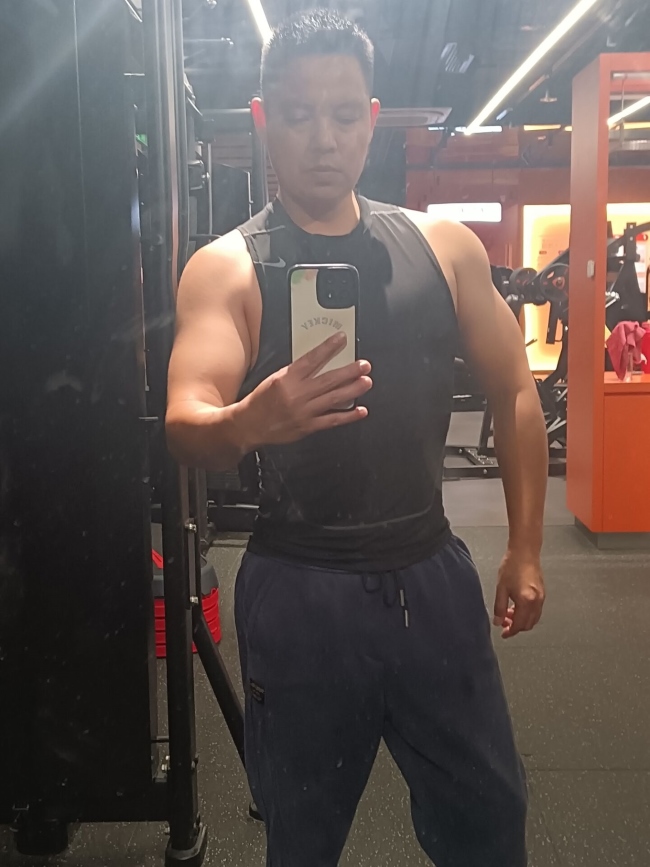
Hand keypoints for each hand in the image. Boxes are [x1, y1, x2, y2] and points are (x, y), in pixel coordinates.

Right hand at [238, 332, 371, 447]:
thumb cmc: (260, 401)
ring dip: (352, 390)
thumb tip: (318, 362)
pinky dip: (348, 416)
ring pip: (333, 399)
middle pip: (328, 380)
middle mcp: (297, 395)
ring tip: (366, 382)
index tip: (341, 339)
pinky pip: (331, 421)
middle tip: (364, 365)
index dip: (328, 348)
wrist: (249, 425)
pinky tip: (360, 410)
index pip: (311, 360)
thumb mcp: (274, 379)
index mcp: (287, 379)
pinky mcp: (307, 427)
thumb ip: (295, 373)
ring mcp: (303, 412)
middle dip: (349, 371)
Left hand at [493, 551, 544, 639]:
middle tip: (504, 623)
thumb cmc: (512, 566)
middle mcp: (536, 601)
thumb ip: (499, 607)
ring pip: (533, 618)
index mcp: (526, 601)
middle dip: (516, 627)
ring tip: (508, 614)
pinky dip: (526, 613)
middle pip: (528, 624)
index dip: (510, 631)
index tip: (503, 634)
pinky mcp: (542, 593)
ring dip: (521, 620)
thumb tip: (498, 621)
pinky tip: (516, 606)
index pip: (519, 625)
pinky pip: (536, 610)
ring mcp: (541, 597)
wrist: (524, 552)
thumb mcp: (501, 588)